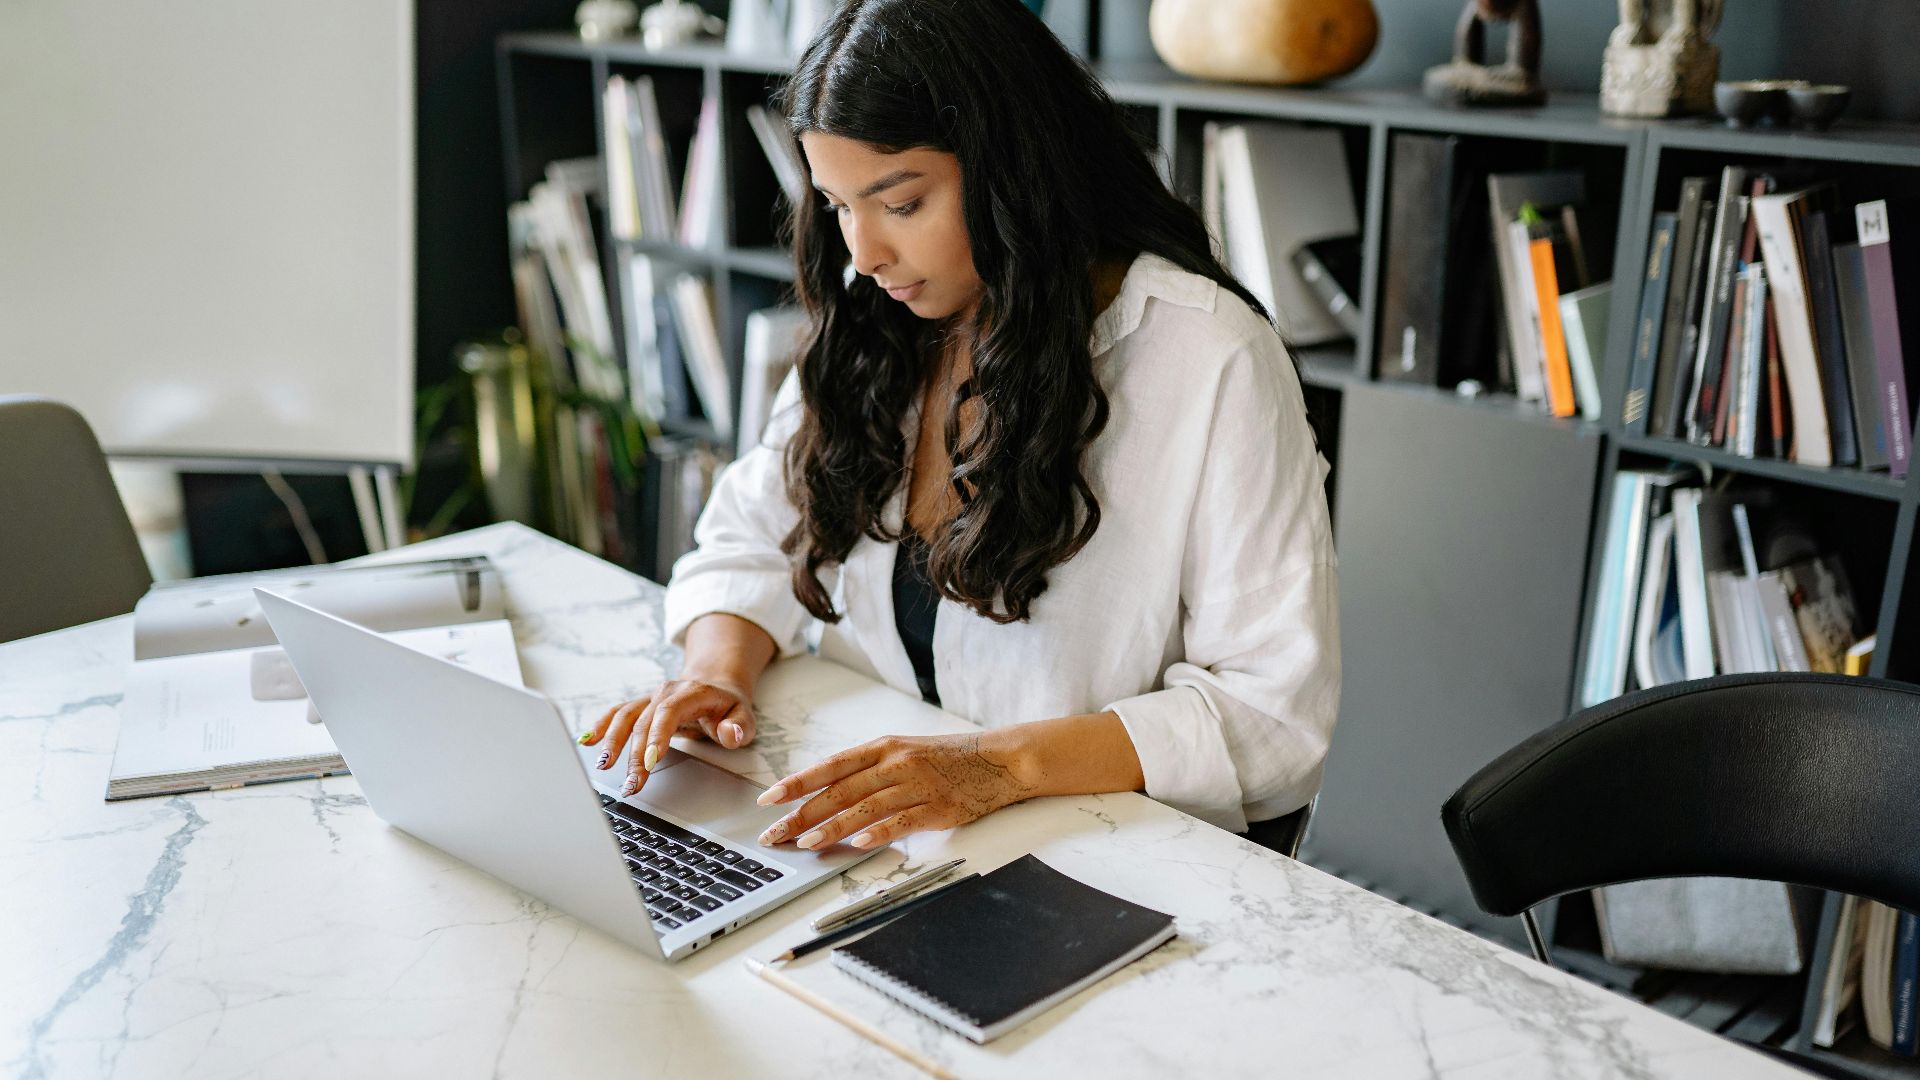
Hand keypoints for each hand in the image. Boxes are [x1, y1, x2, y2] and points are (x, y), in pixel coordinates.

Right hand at [580, 677, 756, 796]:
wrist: (716, 684)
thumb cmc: (729, 705)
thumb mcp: (745, 715)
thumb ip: (739, 727)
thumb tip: (729, 734)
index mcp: (691, 692)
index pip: (669, 712)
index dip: (657, 736)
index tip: (650, 761)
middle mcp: (666, 692)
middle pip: (644, 722)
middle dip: (634, 755)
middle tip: (630, 785)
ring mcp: (651, 698)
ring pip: (626, 717)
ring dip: (612, 743)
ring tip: (603, 766)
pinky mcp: (641, 706)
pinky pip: (617, 714)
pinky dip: (601, 727)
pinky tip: (587, 742)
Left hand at [755, 732, 1037, 850]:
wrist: (1000, 759)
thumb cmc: (948, 758)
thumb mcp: (904, 753)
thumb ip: (869, 772)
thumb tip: (825, 795)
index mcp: (883, 748)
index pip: (831, 766)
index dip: (798, 783)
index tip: (770, 799)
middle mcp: (896, 763)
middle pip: (840, 790)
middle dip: (802, 813)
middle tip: (775, 833)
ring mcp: (917, 785)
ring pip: (865, 807)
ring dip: (832, 826)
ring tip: (805, 842)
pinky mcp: (938, 808)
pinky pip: (902, 821)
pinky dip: (877, 833)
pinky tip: (857, 844)